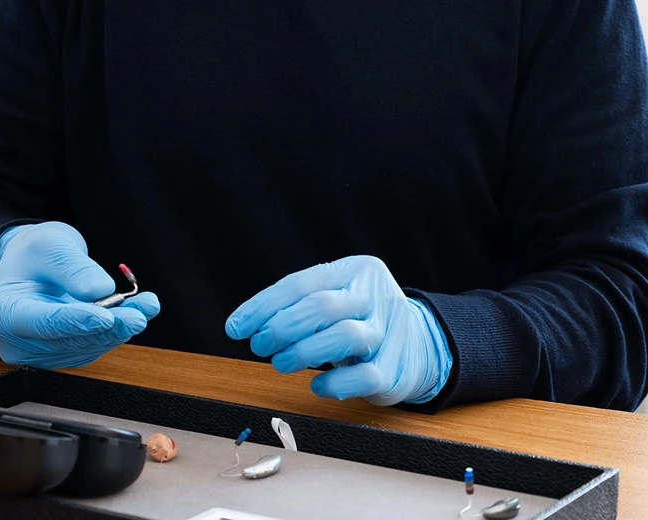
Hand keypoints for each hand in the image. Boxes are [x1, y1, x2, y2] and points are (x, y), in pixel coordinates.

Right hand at [0, 221, 159, 368]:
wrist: (34, 265)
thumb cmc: (33, 253)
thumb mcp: (49, 244)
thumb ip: (71, 266)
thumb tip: (100, 290)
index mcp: (1, 312)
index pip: (41, 322)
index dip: (75, 321)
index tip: (105, 317)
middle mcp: (17, 341)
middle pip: (68, 339)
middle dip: (108, 326)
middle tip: (139, 314)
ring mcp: (40, 351)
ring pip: (86, 345)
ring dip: (119, 328)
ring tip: (147, 306)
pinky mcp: (63, 353)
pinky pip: (93, 344)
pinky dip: (117, 329)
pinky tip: (137, 312)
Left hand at [225, 255, 451, 404]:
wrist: (420, 344)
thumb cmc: (359, 319)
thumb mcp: (334, 298)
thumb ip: (297, 304)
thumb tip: (244, 323)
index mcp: (355, 270)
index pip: (301, 283)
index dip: (263, 306)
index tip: (236, 327)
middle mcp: (375, 296)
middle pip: (321, 307)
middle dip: (281, 328)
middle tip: (260, 346)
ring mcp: (390, 332)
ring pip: (344, 337)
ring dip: (303, 352)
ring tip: (281, 363)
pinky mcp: (396, 370)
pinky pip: (363, 376)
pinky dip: (333, 383)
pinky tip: (316, 384)